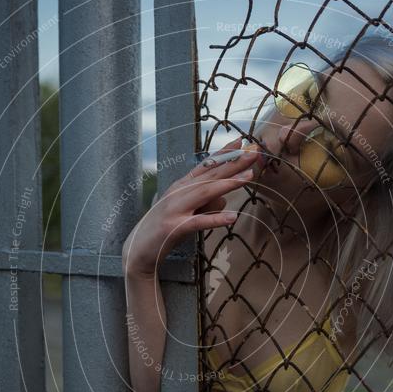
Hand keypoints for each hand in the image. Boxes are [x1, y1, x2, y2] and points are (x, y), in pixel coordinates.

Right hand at [122, 137, 262, 276]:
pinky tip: (232, 217)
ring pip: (205, 192)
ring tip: (249, 177)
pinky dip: (216, 219)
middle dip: (233, 163)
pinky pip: (198, 222)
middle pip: (210, 175)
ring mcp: (175, 209)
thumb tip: (225, 198)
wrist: (138, 250)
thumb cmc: (164, 230)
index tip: (242, 141)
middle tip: (254, 152)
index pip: (205, 166)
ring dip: (228, 184)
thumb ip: (206, 204)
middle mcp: (178, 192)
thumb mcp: (187, 213)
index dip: (224, 153)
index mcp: (181, 186)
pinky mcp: (173, 228)